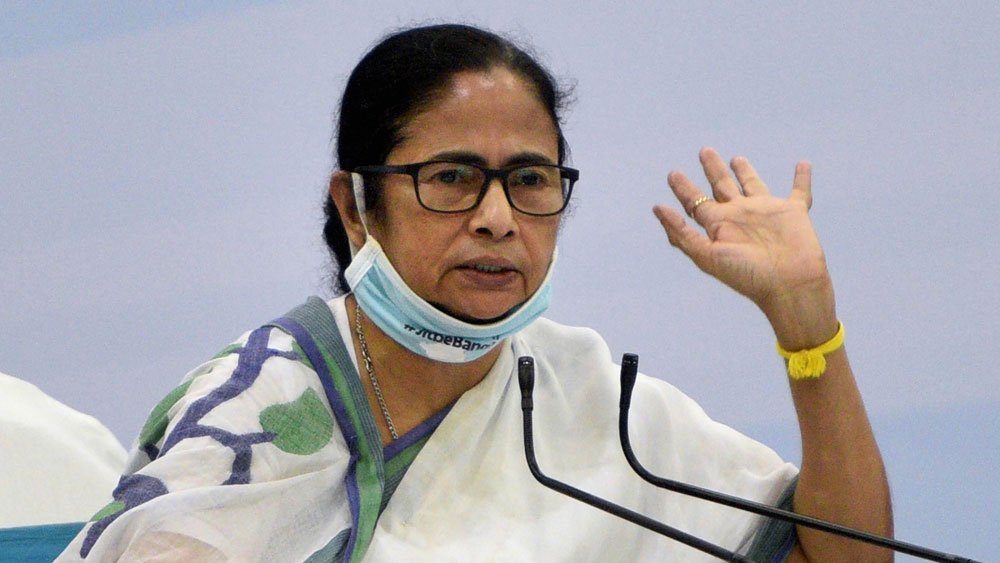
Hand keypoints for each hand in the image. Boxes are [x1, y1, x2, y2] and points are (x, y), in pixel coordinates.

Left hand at [653, 148, 837, 348]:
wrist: (788, 285)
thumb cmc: (747, 274)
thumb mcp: (706, 255)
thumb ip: (681, 233)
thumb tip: (657, 208)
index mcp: (719, 226)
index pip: (696, 203)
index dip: (684, 189)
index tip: (673, 174)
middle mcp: (740, 216)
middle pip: (722, 187)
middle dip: (712, 170)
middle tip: (704, 151)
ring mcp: (766, 213)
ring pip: (753, 185)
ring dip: (745, 171)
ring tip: (735, 158)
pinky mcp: (793, 212)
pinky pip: (799, 191)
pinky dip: (802, 178)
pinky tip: (804, 164)